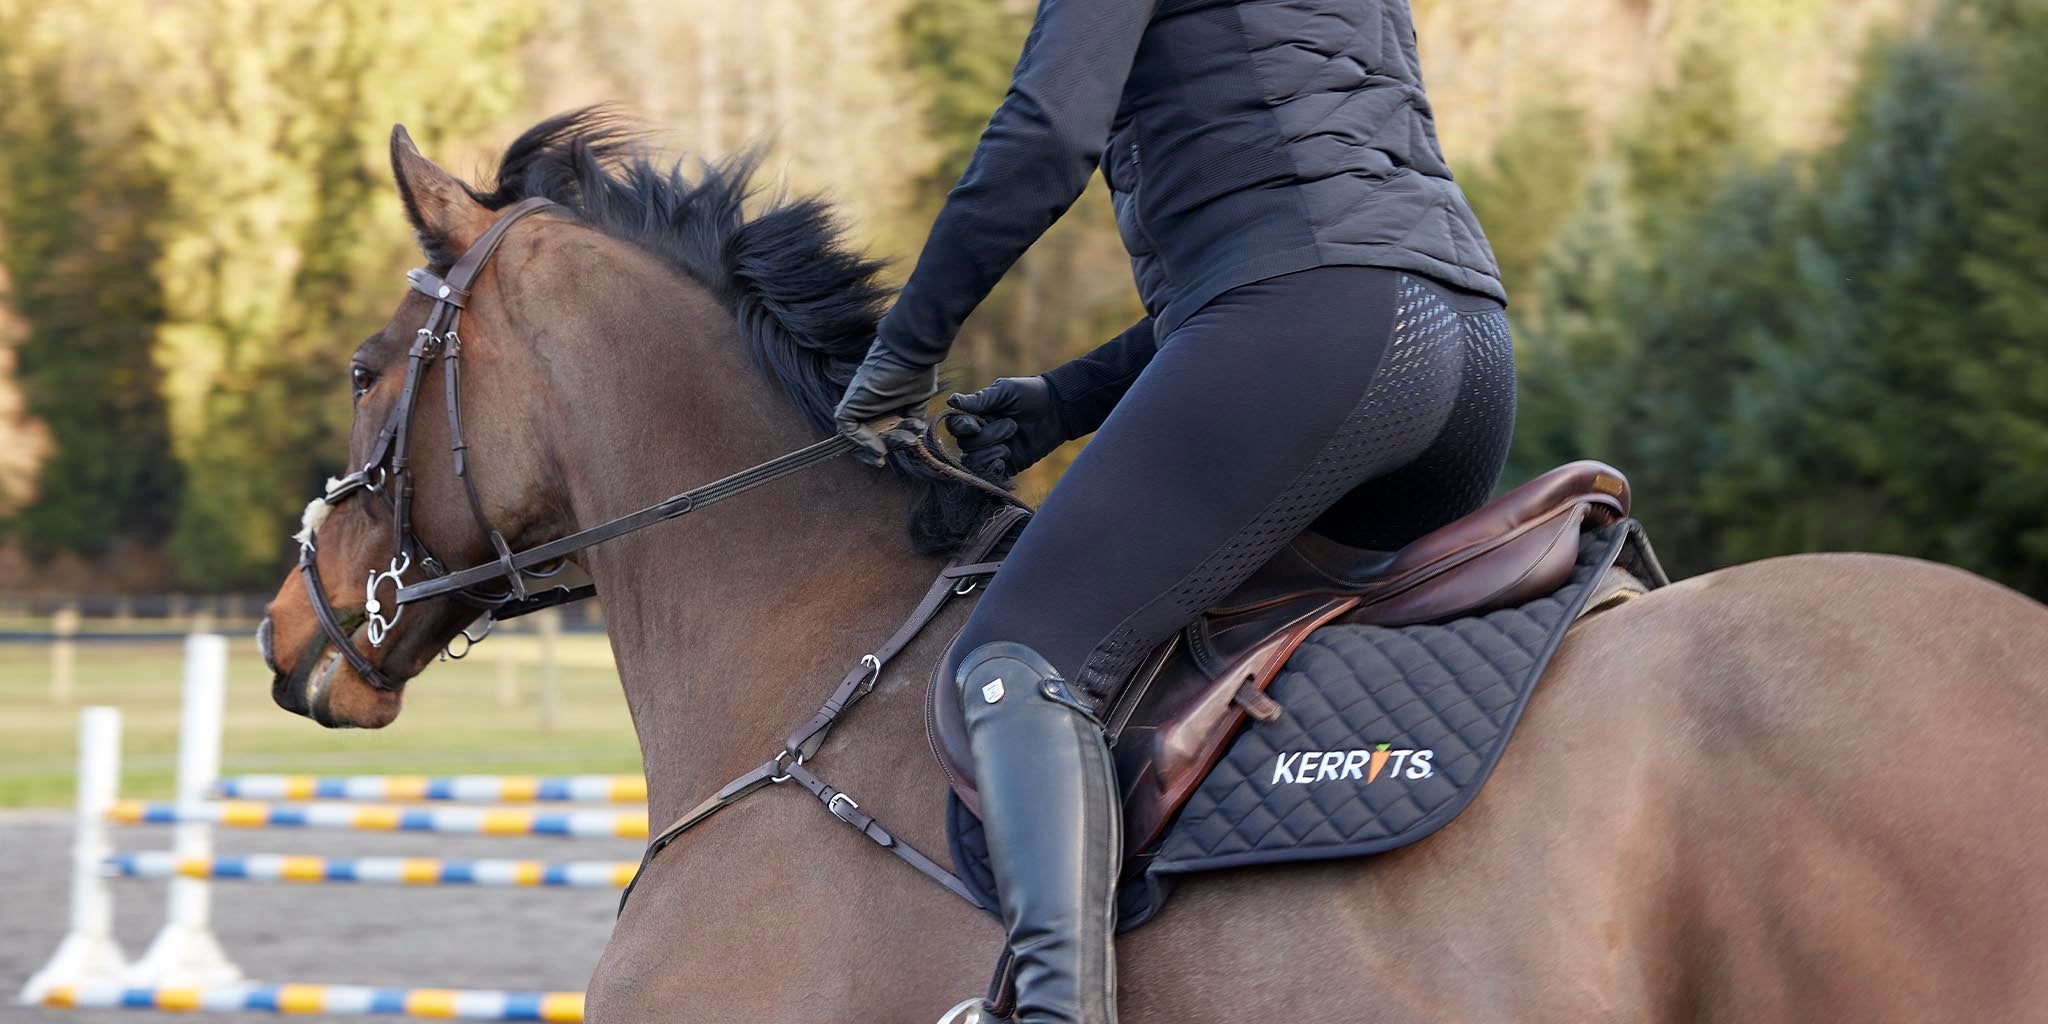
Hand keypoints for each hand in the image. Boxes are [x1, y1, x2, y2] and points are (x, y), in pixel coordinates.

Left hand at [834, 340, 938, 465]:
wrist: (912, 355)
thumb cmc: (917, 372)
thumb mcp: (917, 400)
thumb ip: (911, 417)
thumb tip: (914, 434)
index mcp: (880, 403)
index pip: (873, 431)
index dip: (881, 446)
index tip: (891, 456)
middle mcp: (865, 404)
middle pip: (865, 437)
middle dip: (884, 447)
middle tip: (905, 445)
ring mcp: (856, 403)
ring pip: (856, 436)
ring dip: (879, 445)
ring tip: (903, 439)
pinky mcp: (850, 403)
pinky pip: (847, 429)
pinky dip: (861, 442)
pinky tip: (880, 447)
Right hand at [944, 375, 1066, 479]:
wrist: (1058, 410)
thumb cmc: (1030, 394)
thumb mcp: (1005, 391)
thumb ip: (980, 399)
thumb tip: (951, 401)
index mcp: (977, 415)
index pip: (955, 426)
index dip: (961, 428)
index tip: (976, 425)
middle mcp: (980, 434)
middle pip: (965, 445)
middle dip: (987, 437)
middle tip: (1012, 425)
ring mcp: (992, 451)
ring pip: (974, 461)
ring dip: (991, 452)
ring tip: (1010, 442)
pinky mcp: (1005, 465)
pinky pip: (988, 475)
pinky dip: (992, 469)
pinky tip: (1004, 460)